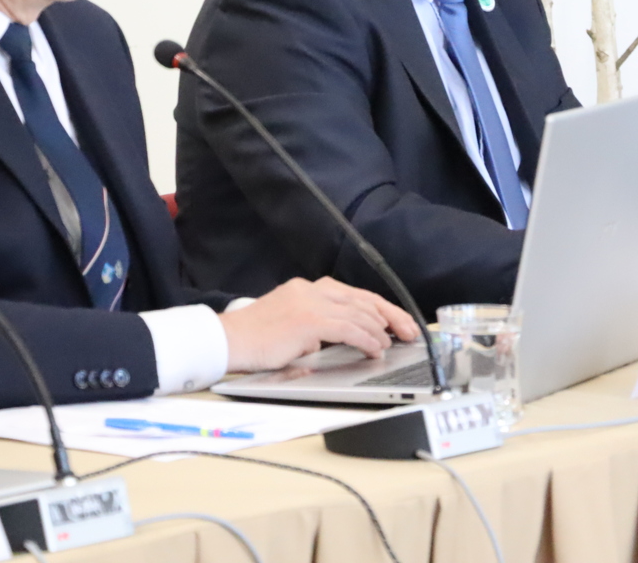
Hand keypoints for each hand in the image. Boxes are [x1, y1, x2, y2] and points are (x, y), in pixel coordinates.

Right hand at [221, 277, 421, 373]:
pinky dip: (367, 339)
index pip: (354, 294)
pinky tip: (376, 349)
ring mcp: (311, 303)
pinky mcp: (309, 320)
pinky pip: (349, 329)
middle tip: (409, 330)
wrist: (228, 341)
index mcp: (308, 288)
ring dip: (381, 330)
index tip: (396, 320)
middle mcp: (312, 290)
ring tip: (392, 343)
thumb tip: (343, 337)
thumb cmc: (255, 340)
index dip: (380, 307)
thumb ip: (317, 326)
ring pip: (359, 313)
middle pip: (363, 299)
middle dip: (390, 316)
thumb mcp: (291, 324)